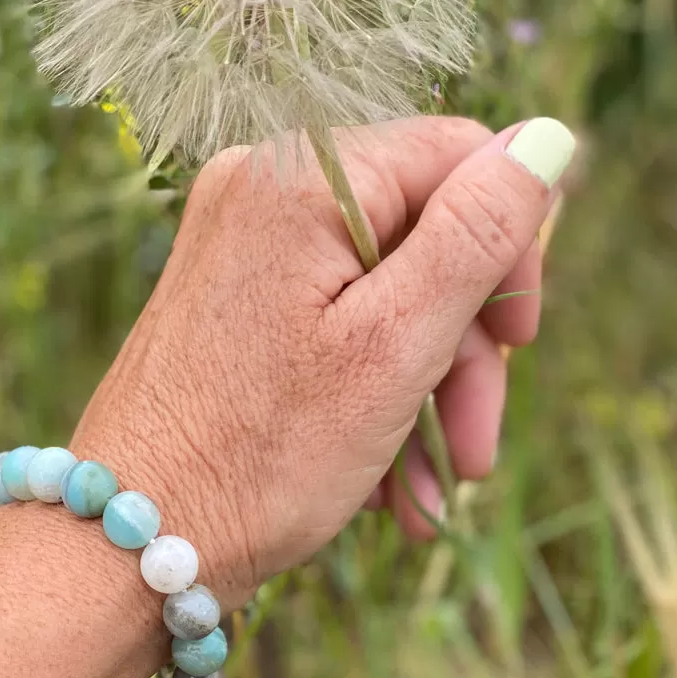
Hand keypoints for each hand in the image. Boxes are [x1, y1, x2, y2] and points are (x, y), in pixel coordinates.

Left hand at [72, 116, 573, 605]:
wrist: (124, 541)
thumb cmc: (259, 453)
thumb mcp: (395, 344)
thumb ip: (477, 234)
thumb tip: (552, 136)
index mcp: (303, 175)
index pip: (460, 157)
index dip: (511, 246)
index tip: (517, 345)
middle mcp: (264, 185)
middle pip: (424, 228)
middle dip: (466, 343)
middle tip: (474, 447)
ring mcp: (243, 239)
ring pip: (386, 284)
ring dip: (427, 385)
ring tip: (433, 490)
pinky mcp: (233, 291)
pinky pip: (335, 315)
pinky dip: (373, 388)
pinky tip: (390, 481)